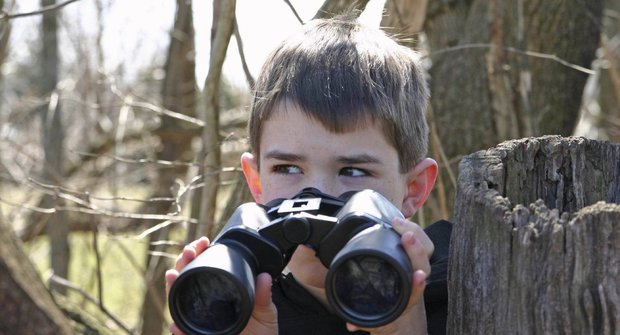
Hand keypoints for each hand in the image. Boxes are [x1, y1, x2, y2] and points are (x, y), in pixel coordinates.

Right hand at [165, 237, 278, 334]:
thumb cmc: (261, 333)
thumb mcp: (266, 313)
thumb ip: (265, 297)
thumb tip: (264, 277)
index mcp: (221, 293)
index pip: (205, 269)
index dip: (200, 254)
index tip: (203, 242)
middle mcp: (206, 303)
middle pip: (187, 279)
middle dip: (183, 262)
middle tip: (188, 251)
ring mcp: (200, 319)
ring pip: (179, 301)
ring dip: (172, 286)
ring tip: (173, 275)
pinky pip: (184, 333)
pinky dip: (177, 329)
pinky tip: (175, 324)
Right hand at [345, 217, 433, 334]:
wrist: (401, 310)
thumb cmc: (387, 312)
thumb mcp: (374, 320)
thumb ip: (362, 322)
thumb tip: (351, 325)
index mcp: (408, 299)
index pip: (416, 292)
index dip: (418, 284)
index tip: (419, 276)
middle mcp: (415, 282)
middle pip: (423, 264)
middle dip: (416, 249)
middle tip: (404, 235)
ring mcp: (417, 267)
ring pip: (425, 250)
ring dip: (414, 234)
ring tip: (396, 222)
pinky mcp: (415, 255)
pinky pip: (420, 240)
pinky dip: (412, 229)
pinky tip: (398, 221)